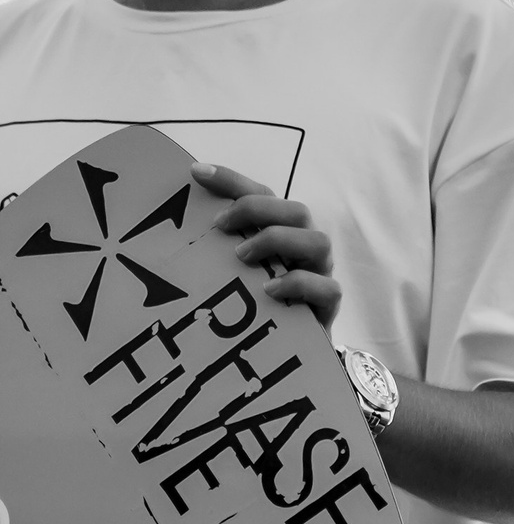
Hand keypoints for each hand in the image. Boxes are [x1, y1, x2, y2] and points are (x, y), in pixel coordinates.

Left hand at [192, 163, 340, 330]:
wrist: (283, 350)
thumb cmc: (256, 304)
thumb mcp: (232, 271)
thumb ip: (218, 247)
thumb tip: (176, 223)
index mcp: (283, 231)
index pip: (263, 194)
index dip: (232, 180)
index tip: (196, 174)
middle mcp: (305, 247)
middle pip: (298, 212)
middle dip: (258, 211)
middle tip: (221, 226)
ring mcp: (320, 274)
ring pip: (319, 242)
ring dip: (278, 242)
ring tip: (242, 257)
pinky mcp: (328, 305)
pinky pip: (328, 288)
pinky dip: (298, 284)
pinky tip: (269, 290)